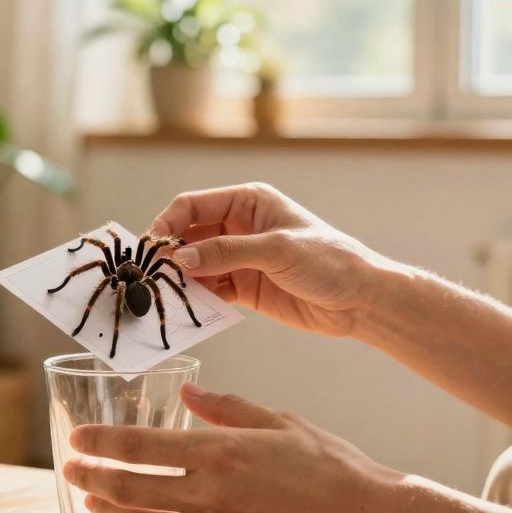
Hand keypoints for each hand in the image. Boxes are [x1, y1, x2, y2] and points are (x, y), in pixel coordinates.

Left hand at [63, 383, 400, 512]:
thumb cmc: (332, 465)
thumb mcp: (280, 421)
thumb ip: (228, 408)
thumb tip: (189, 395)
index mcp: (220, 451)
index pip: (139, 446)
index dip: (101, 443)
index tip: (78, 439)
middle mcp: (210, 494)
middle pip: (129, 488)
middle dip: (91, 478)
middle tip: (70, 468)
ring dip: (110, 511)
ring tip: (92, 500)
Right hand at [150, 182, 384, 336]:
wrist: (360, 299)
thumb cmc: (328, 260)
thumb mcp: (276, 249)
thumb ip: (226, 253)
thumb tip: (181, 259)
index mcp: (247, 203)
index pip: (193, 205)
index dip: (169, 223)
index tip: (152, 246)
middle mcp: (239, 227)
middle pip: (189, 236)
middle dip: (170, 254)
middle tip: (151, 275)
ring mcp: (240, 259)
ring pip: (196, 266)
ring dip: (181, 279)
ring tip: (164, 295)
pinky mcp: (244, 288)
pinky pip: (211, 291)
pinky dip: (197, 299)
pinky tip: (187, 309)